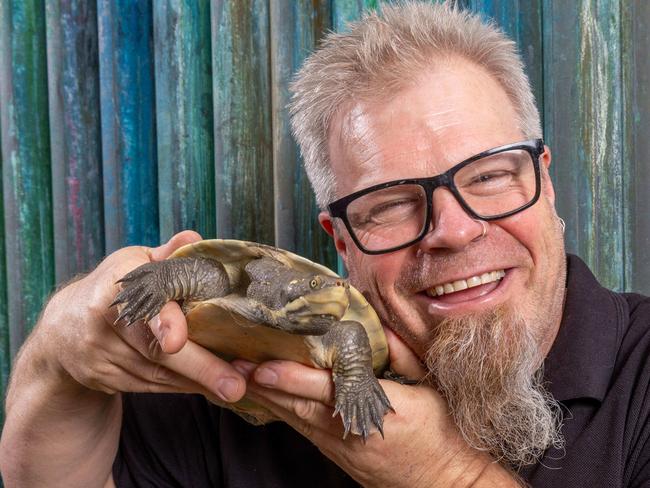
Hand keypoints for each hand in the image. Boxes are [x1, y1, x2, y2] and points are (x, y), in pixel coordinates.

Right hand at [40, 230, 245, 402]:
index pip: (141, 301)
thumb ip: (168, 254)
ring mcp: (100, 354)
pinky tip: (210, 387)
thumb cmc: (114, 287)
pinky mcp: (103, 379)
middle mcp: (101, 320)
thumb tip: (195, 239)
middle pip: (154, 349)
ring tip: (236, 388)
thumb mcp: (137, 262)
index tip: (177, 341)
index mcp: (115, 283)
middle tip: (235, 385)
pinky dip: (184, 388)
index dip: (161, 320)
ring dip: (200, 382)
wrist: (62, 328)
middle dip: (199, 367)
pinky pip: (152, 387)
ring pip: (157, 374)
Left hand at [236, 328, 516, 487]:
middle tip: (234, 363)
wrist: (448, 484)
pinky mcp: (339, 454)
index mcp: (377, 411)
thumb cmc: (443, 435)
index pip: (326, 391)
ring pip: (296, 421)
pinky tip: (268, 400)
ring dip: (268, 399)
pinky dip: (282, 413)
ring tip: (241, 376)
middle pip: (298, 407)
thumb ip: (403, 355)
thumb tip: (379, 325)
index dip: (292, 378)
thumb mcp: (430, 389)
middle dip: (265, 385)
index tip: (263, 366)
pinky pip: (303, 430)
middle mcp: (350, 432)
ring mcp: (342, 447)